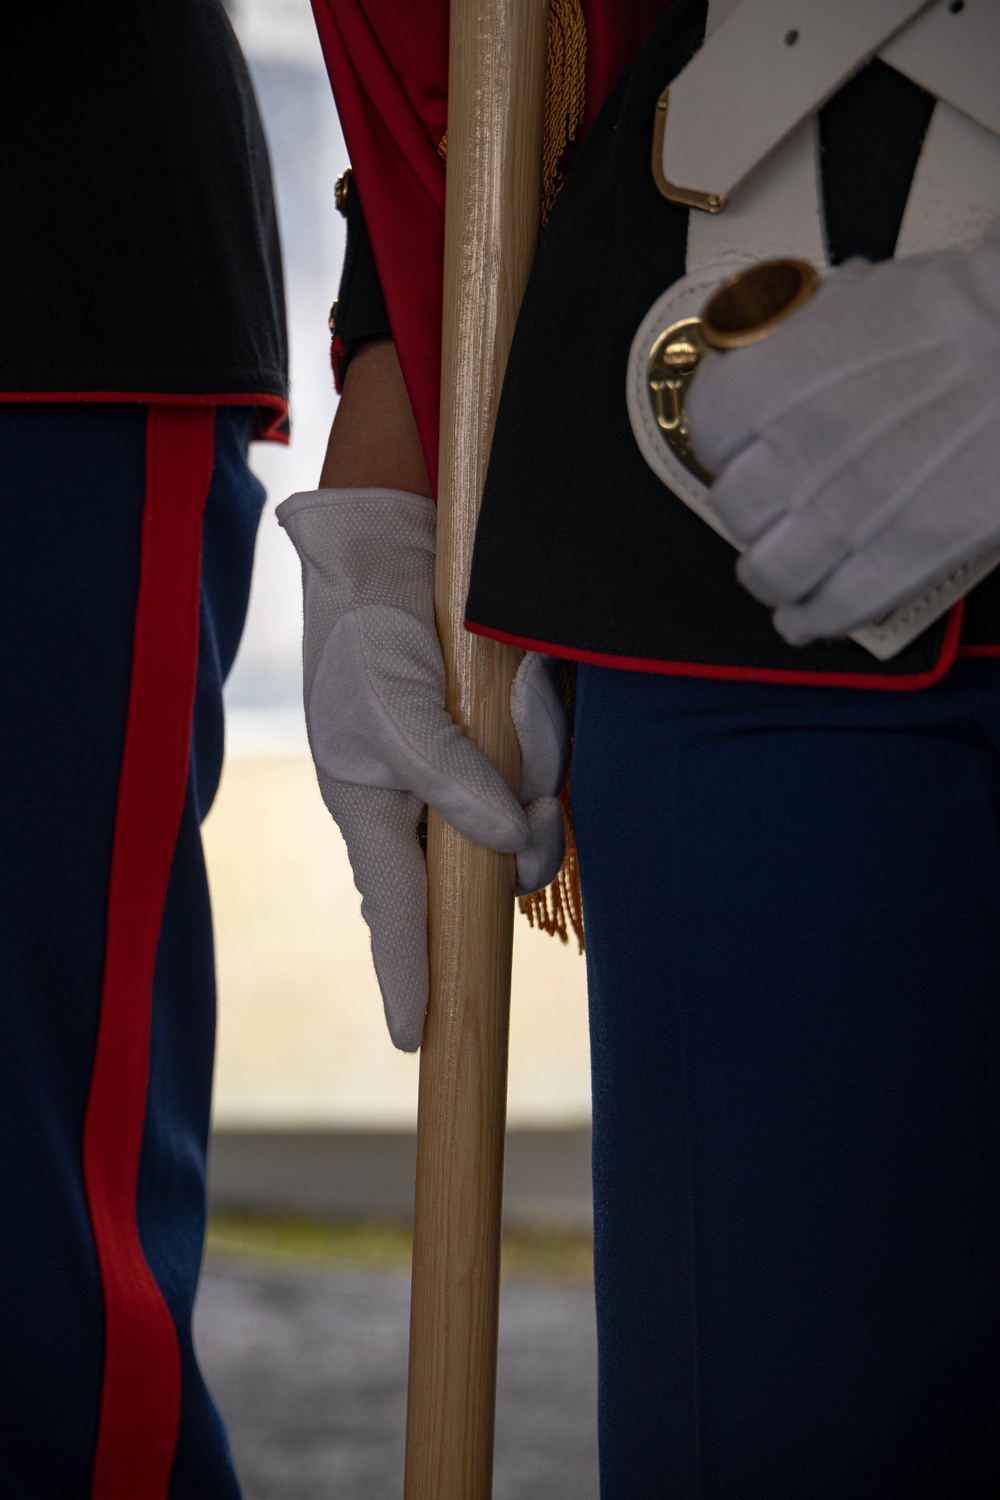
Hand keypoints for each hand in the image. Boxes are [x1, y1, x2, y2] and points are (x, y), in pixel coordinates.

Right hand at [277, 486, 567, 1050]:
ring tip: (509, 683)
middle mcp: (430, 810)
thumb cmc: (364, 631)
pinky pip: (554, 760)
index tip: (413, 1037)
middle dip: (520, 827)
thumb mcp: (385, 700)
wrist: (400, 547)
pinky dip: (548, 720)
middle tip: (527, 786)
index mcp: (378, 815)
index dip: (406, 972)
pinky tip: (527, 677)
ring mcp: (476, 777)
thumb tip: (502, 841)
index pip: (395, 910)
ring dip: (534, 748)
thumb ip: (442, 772)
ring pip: (535, 812)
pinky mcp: (515, 743)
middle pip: (492, 866)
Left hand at [685, 220, 999, 643]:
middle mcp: (798, 449)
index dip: (724, 443)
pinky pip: (831, 608)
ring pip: (769, 572)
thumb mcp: (861, 295)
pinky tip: (805, 617)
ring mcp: (845, 512)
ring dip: (771, 574)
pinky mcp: (901, 556)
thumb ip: (800, 331)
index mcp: (776, 378)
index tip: (737, 449)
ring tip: (780, 571)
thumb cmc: (970, 312)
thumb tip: (770, 346)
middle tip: (772, 507)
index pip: (707, 429)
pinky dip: (811, 619)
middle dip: (750, 511)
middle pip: (735, 508)